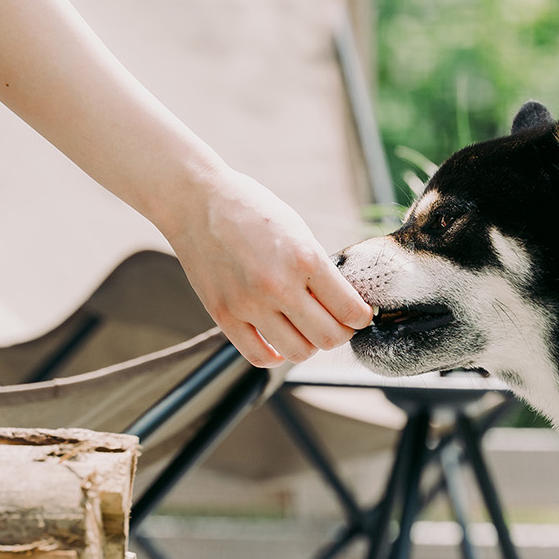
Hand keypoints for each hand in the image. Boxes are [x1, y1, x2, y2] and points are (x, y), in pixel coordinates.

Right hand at [174, 170, 371, 366]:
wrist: (197, 202)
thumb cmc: (251, 211)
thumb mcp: (298, 231)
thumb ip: (319, 270)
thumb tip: (344, 305)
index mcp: (305, 259)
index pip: (350, 311)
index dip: (361, 318)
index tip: (359, 315)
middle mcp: (279, 285)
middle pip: (328, 338)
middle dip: (340, 333)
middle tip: (335, 323)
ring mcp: (249, 304)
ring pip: (298, 353)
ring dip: (309, 344)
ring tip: (304, 328)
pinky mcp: (223, 315)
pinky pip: (259, 356)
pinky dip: (275, 355)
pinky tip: (278, 339)